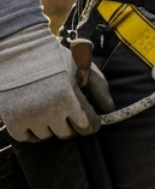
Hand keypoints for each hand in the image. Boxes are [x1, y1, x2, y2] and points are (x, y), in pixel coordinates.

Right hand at [0, 24, 108, 141]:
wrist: (17, 51)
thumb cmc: (54, 57)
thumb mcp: (82, 66)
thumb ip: (98, 87)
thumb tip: (109, 109)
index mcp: (68, 97)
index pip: (87, 125)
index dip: (92, 124)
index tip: (91, 120)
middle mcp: (49, 110)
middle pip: (67, 133)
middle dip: (72, 124)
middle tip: (69, 111)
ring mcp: (29, 117)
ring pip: (47, 136)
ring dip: (52, 127)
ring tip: (51, 110)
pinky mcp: (12, 119)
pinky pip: (27, 137)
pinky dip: (32, 131)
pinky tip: (36, 117)